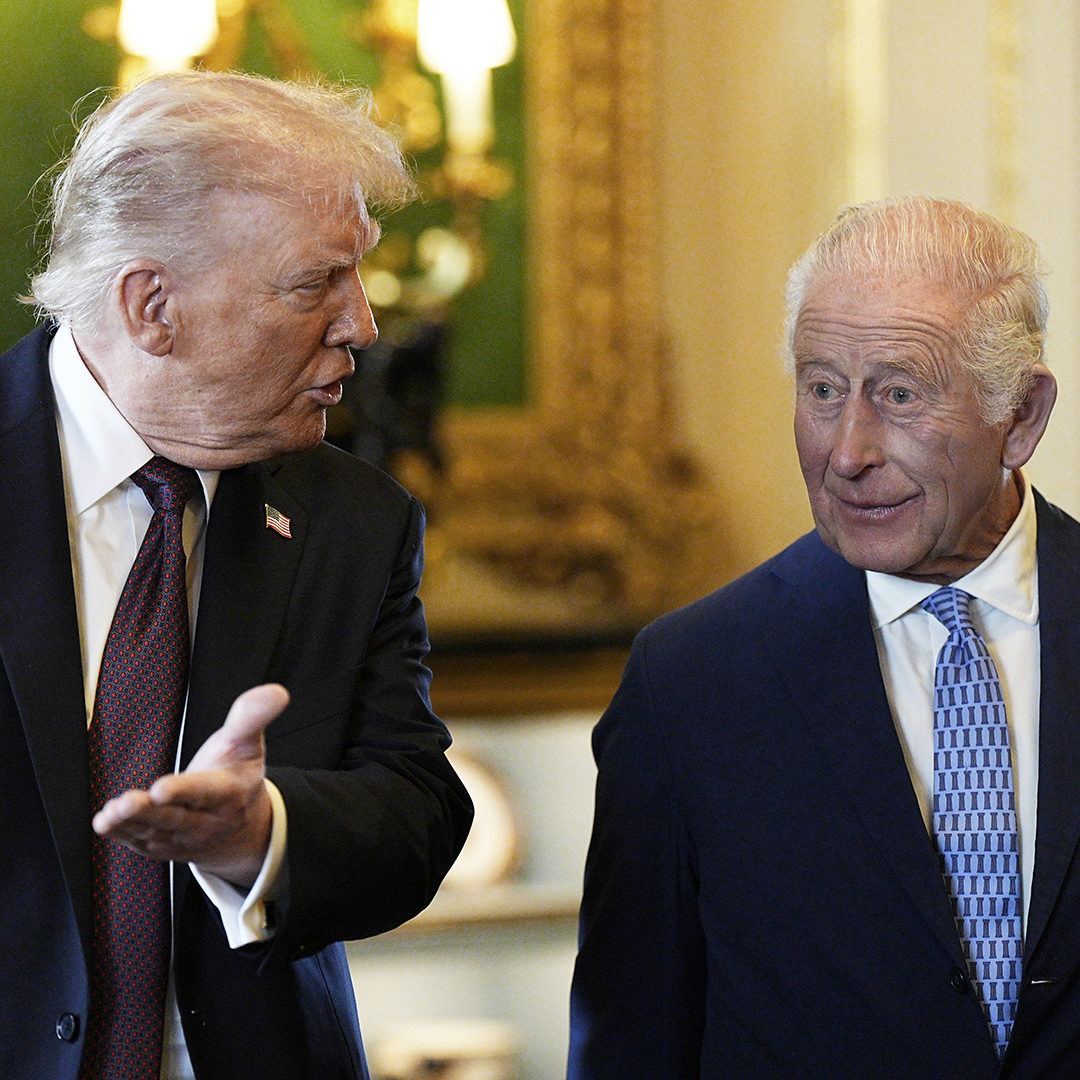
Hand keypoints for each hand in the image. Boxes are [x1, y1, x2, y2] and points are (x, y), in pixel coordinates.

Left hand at [92, 683, 289, 887]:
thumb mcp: (247, 743)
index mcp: (229, 793)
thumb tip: (278, 691)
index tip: (159, 788)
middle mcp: (207, 822)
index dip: (183, 791)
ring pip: (155, 834)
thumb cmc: (237, 774)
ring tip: (108, 815)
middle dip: (149, 812)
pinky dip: (123, 835)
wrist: (241, 827)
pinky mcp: (165, 849)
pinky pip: (142, 844)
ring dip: (130, 825)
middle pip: (175, 818)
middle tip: (125, 803)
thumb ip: (253, 716)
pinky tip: (105, 822)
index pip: (204, 792)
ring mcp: (185, 840)